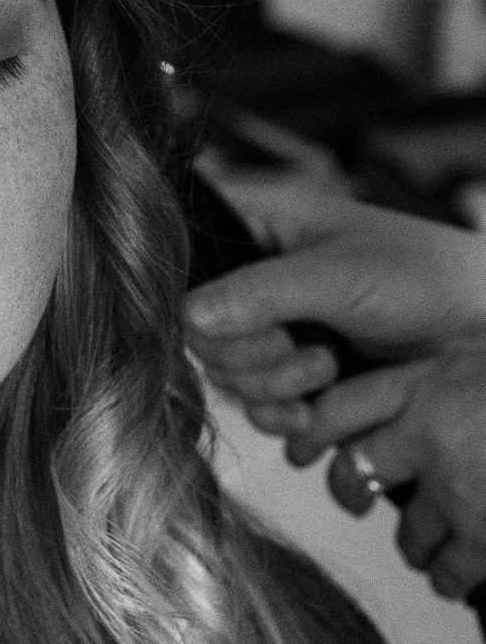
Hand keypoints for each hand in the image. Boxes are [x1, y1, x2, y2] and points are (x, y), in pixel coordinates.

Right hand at [188, 176, 485, 435]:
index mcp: (257, 227)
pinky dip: (281, 416)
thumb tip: (188, 318)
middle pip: (201, 331)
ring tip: (327, 371)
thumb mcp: (337, 275)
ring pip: (225, 373)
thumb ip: (258, 293)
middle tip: (306, 352)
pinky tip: (314, 412)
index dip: (205, 304)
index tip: (255, 323)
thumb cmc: (426, 277)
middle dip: (250, 355)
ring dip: (271, 387)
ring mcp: (272, 328)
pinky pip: (255, 405)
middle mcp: (254, 278)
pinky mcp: (293, 376)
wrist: (485, 333)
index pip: (188, 265)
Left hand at [285, 353, 485, 598]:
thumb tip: (410, 407)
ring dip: (414, 543)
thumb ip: (444, 379)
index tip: (301, 445)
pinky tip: (458, 577)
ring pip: (406, 530)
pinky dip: (451, 576)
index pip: (341, 405)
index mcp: (427, 381)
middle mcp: (427, 432)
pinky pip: (450, 567)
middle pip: (352, 472)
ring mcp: (457, 489)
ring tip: (424, 548)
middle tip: (355, 497)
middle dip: (350, 491)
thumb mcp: (483, 359)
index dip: (313, 428)